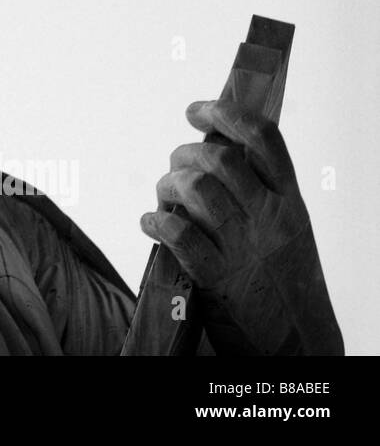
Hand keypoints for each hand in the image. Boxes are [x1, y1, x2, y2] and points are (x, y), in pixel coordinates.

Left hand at [140, 99, 343, 354]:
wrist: (298, 338)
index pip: (263, 138)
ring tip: (163, 200)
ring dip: (167, 186)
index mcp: (290, 200)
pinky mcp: (218, 278)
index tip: (195, 110)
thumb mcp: (288, 226)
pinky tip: (151, 224)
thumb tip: (209, 150)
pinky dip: (155, 223)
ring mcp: (244, 247)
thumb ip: (259, 190)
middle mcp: (269, 218)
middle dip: (185, 155)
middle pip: (220, 159)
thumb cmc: (284, 277)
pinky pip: (179, 236)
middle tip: (175, 169)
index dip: (225, 112)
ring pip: (197, 190)